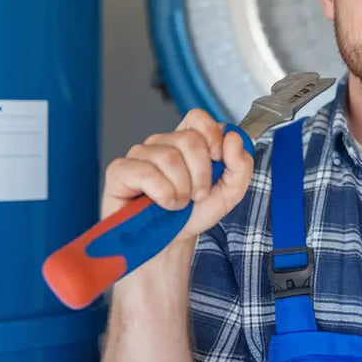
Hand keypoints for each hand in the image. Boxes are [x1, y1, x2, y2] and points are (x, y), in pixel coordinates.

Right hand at [99, 108, 253, 242]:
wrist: (170, 244)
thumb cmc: (193, 215)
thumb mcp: (229, 193)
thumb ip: (240, 165)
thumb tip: (233, 138)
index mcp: (186, 141)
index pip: (198, 117)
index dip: (212, 136)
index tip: (218, 160)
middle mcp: (161, 143)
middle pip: (189, 140)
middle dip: (201, 175)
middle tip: (196, 195)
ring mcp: (139, 155)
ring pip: (170, 158)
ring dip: (182, 190)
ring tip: (178, 204)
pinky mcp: (120, 171)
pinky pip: (146, 173)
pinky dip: (163, 195)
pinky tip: (162, 204)